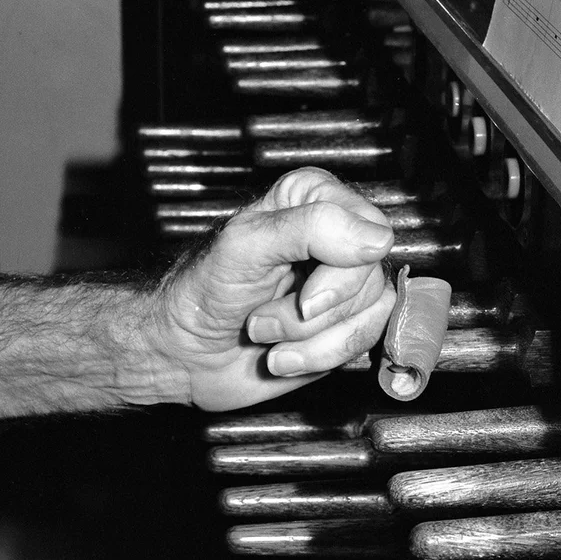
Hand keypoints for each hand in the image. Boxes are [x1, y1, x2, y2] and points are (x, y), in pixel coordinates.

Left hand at [149, 166, 397, 410]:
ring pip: (369, 318)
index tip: (303, 298)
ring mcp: (342, 288)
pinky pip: (361, 346)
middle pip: (369, 281)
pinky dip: (316, 359)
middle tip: (261, 318)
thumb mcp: (246, 246)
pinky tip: (282, 356)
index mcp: (314, 200)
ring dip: (310, 341)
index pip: (370, 232)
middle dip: (312, 315)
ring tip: (264, 334)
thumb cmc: (202, 293)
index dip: (341, 274)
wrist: (183, 353)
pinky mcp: (342, 328)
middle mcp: (336, 239)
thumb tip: (376, 238)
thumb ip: (310, 229)